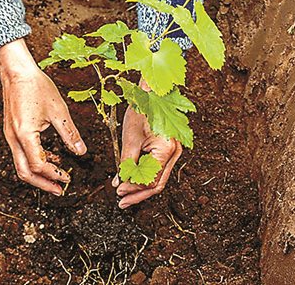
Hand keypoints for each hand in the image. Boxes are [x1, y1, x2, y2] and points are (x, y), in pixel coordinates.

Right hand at [0, 39, 86, 195]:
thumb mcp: (59, 111)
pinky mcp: (11, 132)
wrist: (16, 72)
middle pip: (24, 172)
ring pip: (20, 165)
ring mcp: (10, 136)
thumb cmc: (37, 87)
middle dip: (43, 184)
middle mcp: (13, 139)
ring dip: (38, 175)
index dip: (54, 175)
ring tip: (57, 177)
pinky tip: (51, 158)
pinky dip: (34, 161)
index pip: (39, 165)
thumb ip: (70, 134)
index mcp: (25, 134)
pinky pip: (20, 154)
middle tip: (59, 190)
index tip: (68, 179)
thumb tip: (82, 153)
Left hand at [112, 81, 181, 208]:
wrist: (152, 92)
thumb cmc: (142, 110)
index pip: (151, 180)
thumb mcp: (130, 138)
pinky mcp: (169, 150)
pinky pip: (158, 169)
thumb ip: (126, 163)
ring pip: (159, 178)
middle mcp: (175, 153)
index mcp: (167, 149)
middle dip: (138, 194)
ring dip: (141, 188)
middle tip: (122, 202)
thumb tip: (120, 183)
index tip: (119, 192)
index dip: (134, 189)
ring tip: (125, 195)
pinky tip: (132, 181)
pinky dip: (145, 177)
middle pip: (158, 184)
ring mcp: (174, 152)